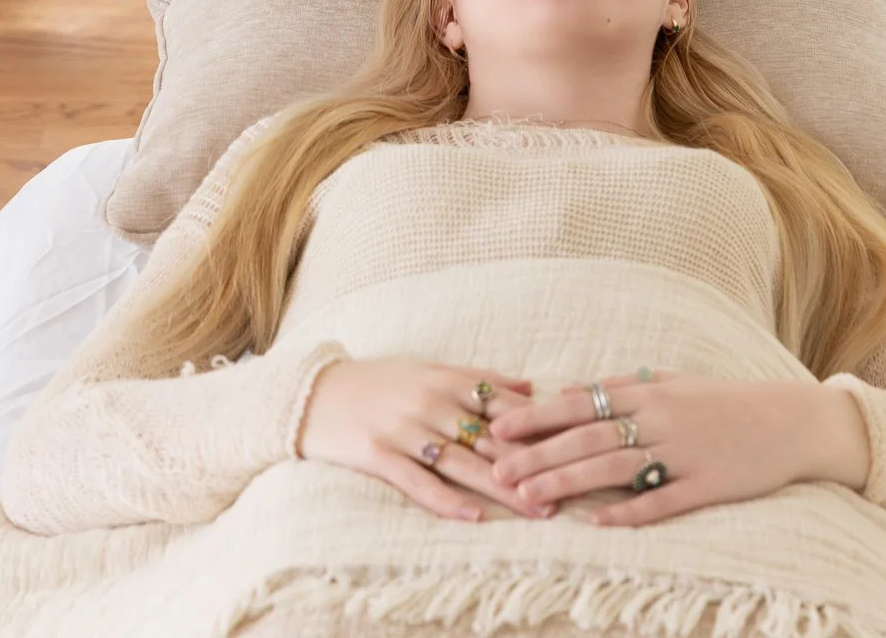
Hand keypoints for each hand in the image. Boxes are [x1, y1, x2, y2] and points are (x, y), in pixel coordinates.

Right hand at [297, 358, 544, 522]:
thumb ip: (478, 377)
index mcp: (446, 379)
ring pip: (460, 461)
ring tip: (532, 508)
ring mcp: (403, 429)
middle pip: (487, 438)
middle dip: (527, 464)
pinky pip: (417, 481)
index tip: (570, 444)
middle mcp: (429, 402)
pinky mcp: (377, 454)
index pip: (502, 404)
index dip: (537, 426)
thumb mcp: (429, 368)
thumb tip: (528, 383)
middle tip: (562, 489)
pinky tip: (473, 516)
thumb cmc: (379, 380)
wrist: (314, 391)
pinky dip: (445, 500)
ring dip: (498, 487)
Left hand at [484, 373, 870, 524]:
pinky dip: (630, 512)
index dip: (536, 416)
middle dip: (538, 453)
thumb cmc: (724, 402)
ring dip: (568, 482)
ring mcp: (683, 452)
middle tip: (497, 470)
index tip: (497, 428)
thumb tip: (574, 392)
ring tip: (530, 497)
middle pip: (588, 437)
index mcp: (648, 392)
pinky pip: (662, 500)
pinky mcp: (708, 485)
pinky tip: (598, 524)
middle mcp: (660, 418)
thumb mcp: (673, 382)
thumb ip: (625, 387)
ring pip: (615, 468)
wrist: (789, 420)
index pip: (580, 403)